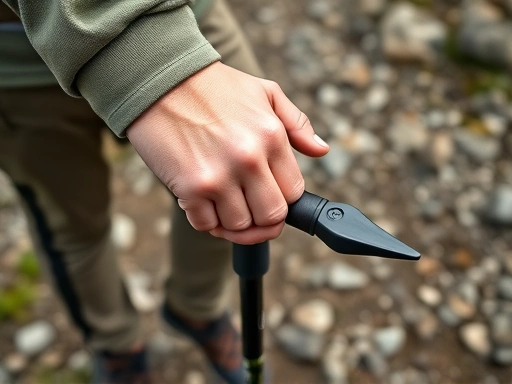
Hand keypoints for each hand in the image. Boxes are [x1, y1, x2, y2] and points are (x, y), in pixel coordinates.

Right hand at [126, 62, 328, 243]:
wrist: (159, 81)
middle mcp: (249, 160)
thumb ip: (297, 123)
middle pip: (272, 217)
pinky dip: (206, 219)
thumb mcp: (264, 93)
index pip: (294, 193)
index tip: (270, 194)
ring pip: (239, 226)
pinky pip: (207, 225)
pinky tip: (202, 200)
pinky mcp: (189, 189)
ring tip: (223, 198)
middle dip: (262, 216)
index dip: (284, 198)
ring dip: (232, 219)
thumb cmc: (214, 88)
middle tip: (248, 204)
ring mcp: (218, 177)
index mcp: (272, 137)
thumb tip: (321, 150)